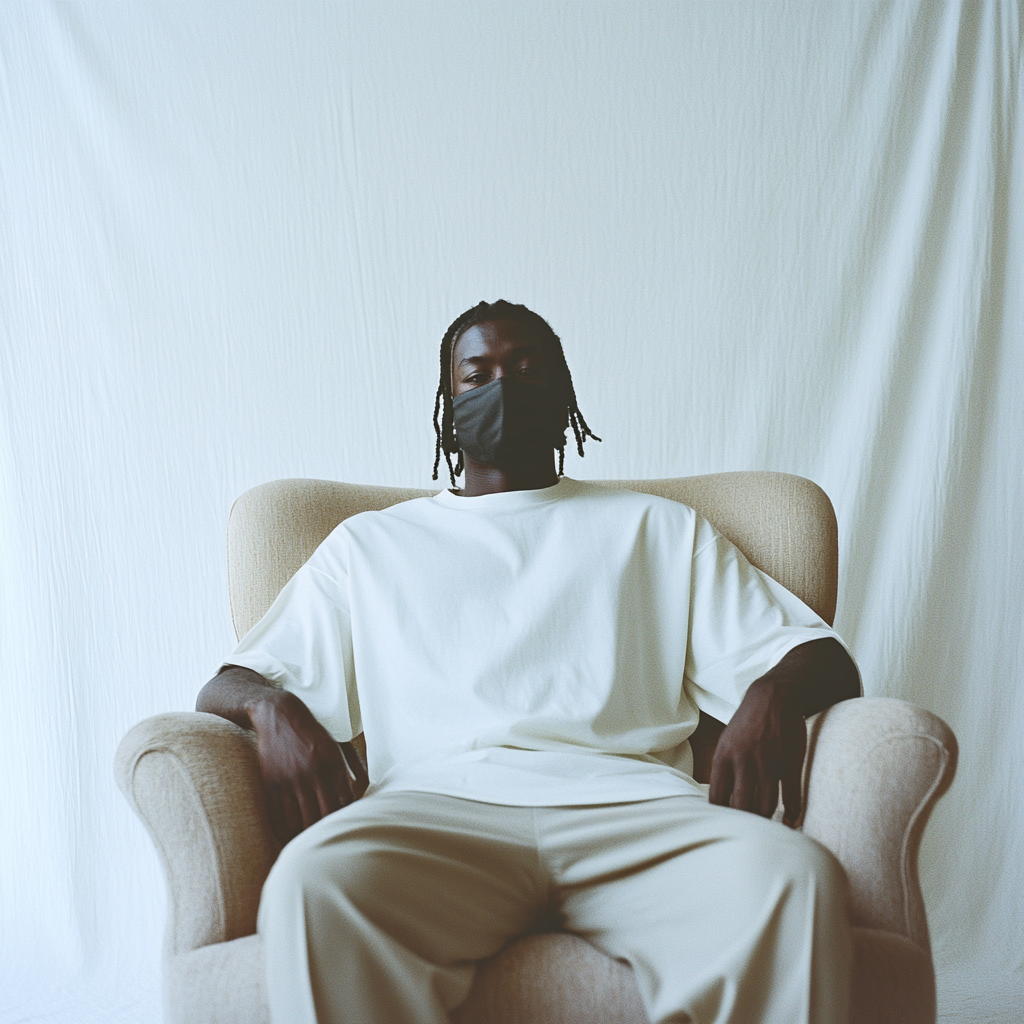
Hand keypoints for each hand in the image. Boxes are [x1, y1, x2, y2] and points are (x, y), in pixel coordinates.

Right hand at [249, 690, 368, 844]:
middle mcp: (313, 772)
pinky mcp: (272, 784)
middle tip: (327, 842)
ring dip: (304, 836)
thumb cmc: (312, 733)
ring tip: (308, 844)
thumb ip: (354, 766)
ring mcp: (291, 780)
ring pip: (300, 821)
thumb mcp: (338, 744)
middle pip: (323, 816)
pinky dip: (284, 832)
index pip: (344, 803)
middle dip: (326, 833)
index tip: (343, 827)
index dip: (344, 820)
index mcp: (333, 763)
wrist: (279, 715)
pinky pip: (279, 818)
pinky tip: (289, 837)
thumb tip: (366, 790)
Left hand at [708, 677, 805, 825]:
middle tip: (750, 832)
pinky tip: (791, 822)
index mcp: (723, 757)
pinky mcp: (789, 763)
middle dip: (745, 824)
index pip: (717, 798)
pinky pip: (791, 797)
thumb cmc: (747, 724)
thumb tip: (720, 800)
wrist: (773, 698)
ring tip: (768, 830)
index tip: (727, 825)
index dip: (721, 816)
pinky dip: (793, 814)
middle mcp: (744, 762)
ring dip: (768, 821)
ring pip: (766, 806)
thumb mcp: (726, 742)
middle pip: (741, 807)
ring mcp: (768, 763)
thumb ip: (723, 769)